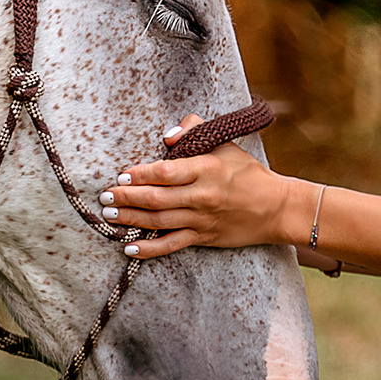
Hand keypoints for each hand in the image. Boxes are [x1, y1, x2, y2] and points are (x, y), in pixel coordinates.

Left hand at [97, 114, 301, 259]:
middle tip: (104, 196)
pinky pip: (171, 244)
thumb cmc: (247, 172)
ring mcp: (202, 219)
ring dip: (130, 218)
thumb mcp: (225, 144)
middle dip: (126, 197)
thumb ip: (195, 130)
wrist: (276, 208)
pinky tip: (128, 247)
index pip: (165, 171)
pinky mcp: (203, 237)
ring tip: (108, 214)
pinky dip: (148, 248)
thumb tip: (167, 135)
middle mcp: (202, 195)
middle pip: (156, 198)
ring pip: (158, 221)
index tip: (121, 174)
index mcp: (206, 168)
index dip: (140, 174)